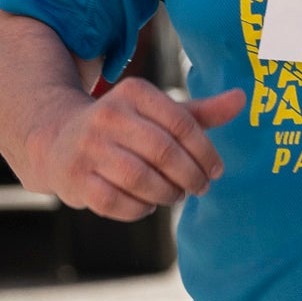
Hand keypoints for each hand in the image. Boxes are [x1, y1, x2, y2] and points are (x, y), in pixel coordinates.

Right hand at [36, 80, 244, 220]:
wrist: (57, 140)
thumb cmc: (126, 127)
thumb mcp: (160, 112)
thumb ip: (201, 111)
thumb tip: (243, 98)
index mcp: (134, 92)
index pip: (182, 123)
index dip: (205, 151)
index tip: (217, 170)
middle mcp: (107, 115)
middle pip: (163, 152)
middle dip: (190, 175)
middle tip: (201, 187)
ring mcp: (86, 148)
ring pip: (139, 178)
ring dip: (167, 193)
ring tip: (177, 195)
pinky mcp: (73, 179)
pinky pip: (114, 202)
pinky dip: (138, 208)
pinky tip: (148, 204)